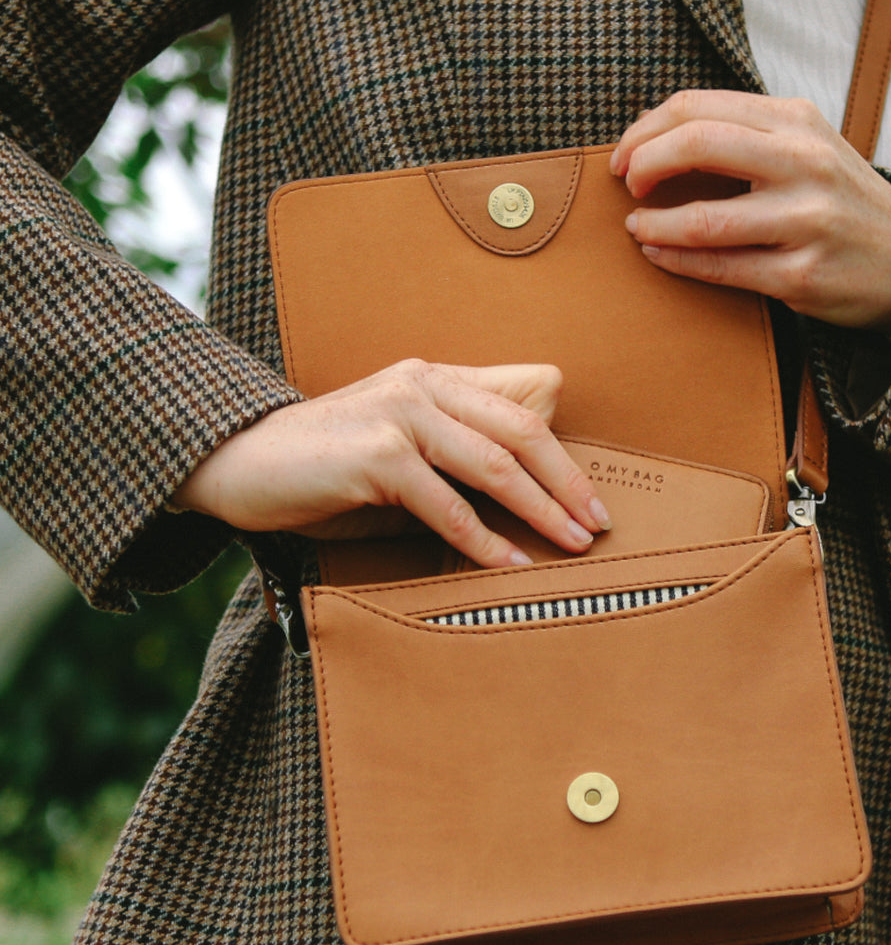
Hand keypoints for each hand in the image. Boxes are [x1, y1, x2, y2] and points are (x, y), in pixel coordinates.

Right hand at [172, 359, 611, 568]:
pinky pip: (446, 505)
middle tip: (598, 527)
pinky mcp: (375, 455)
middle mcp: (423, 385)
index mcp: (435, 379)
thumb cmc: (326, 466)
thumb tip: (527, 477)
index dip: (565, 456)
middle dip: (568, 483)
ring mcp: (399, 416)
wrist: (238, 464)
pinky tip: (510, 565)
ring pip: (493, 465)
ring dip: (540, 511)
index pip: (522, 408)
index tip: (593, 501)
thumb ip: (456, 449)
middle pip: (522, 431)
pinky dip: (484, 540)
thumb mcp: (400, 446)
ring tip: (571, 547)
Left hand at [610, 90, 890, 336]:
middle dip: (644, 163)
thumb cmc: (839, 200)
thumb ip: (743, 132)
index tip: (625, 154)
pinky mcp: (802, 276)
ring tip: (637, 229)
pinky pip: (722, 268)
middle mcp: (805, 162)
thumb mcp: (806, 145)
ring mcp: (806, 221)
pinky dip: (677, 262)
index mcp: (797, 120)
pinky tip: (658, 255)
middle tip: (628, 185)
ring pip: (705, 219)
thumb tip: (653, 129)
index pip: (699, 107)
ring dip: (655, 225)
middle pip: (697, 144)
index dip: (646, 128)